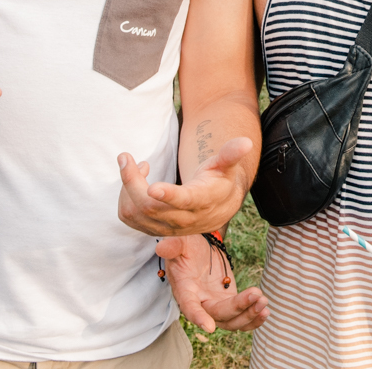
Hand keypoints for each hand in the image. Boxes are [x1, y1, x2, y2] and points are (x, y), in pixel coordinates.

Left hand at [117, 136, 252, 235]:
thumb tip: (245, 142)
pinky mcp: (153, 229)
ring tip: (134, 165)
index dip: (168, 196)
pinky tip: (137, 179)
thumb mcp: (226, 166)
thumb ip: (231, 154)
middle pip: (150, 207)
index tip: (151, 187)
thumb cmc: (219, 180)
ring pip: (135, 213)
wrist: (216, 208)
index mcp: (202, 201)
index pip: (184, 201)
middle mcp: (184, 220)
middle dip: (131, 181)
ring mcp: (166, 227)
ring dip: (127, 187)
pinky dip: (125, 197)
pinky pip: (129, 217)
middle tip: (125, 157)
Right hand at [157, 235, 267, 332]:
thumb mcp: (180, 242)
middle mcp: (200, 303)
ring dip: (249, 315)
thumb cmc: (187, 246)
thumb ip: (173, 246)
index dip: (198, 317)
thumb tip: (161, 248)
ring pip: (232, 322)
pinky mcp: (229, 303)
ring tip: (264, 301)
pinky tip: (266, 310)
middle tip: (257, 294)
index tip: (209, 327)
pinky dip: (253, 319)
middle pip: (218, 315)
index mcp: (185, 290)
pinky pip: (241, 319)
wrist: (199, 249)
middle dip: (238, 308)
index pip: (189, 307)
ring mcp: (216, 306)